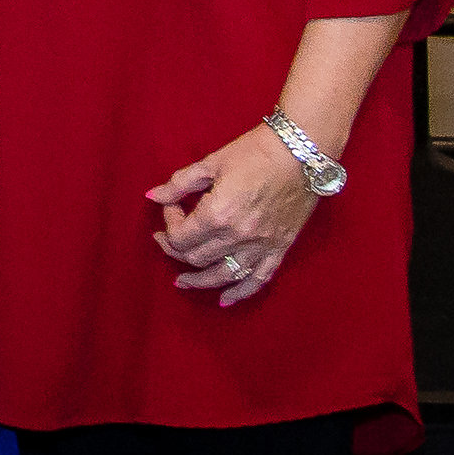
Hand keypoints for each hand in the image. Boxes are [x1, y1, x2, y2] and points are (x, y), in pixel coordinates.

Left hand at [151, 120, 322, 306]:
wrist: (301, 153)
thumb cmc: (254, 153)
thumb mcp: (210, 163)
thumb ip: (178, 184)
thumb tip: (152, 196)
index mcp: (218, 214)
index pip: (181, 236)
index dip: (168, 223)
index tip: (171, 206)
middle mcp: (239, 236)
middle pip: (197, 257)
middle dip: (177, 249)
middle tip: (168, 238)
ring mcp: (261, 246)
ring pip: (223, 275)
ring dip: (200, 281)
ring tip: (183, 282)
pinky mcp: (279, 248)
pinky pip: (258, 280)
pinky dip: (240, 293)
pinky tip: (224, 301)